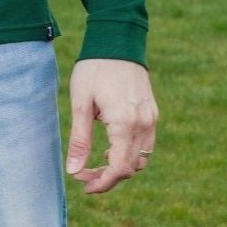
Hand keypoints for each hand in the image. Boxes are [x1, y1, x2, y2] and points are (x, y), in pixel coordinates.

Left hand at [65, 57, 157, 195]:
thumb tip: (73, 171)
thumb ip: (80, 140)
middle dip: (108, 177)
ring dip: (120, 167)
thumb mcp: (81, 104)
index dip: (102, 182)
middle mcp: (144, 124)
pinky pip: (146, 144)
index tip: (84, 185)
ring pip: (141, 158)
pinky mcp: (152, 113)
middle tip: (84, 176)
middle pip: (131, 167)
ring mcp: (151, 119)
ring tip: (96, 163)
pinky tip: (110, 148)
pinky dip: (130, 153)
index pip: (119, 168)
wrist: (118, 41)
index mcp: (125, 123)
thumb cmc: (94, 70)